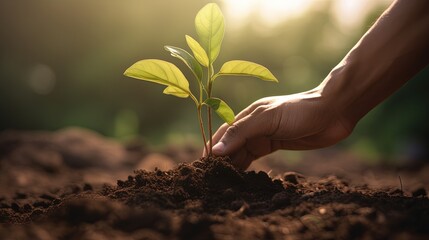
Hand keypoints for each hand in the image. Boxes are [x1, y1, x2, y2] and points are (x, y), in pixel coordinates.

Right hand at [208, 88, 353, 169]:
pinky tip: (240, 176)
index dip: (211, 148)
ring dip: (232, 164)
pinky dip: (247, 166)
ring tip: (221, 180)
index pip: (223, 133)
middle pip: (231, 144)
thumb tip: (215, 150)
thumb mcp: (267, 119)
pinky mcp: (276, 143)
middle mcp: (253, 125)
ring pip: (242, 151)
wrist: (333, 112)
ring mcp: (265, 135)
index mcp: (248, 114)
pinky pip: (255, 156)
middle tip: (210, 178)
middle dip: (220, 159)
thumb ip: (241, 133)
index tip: (201, 165)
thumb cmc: (300, 111)